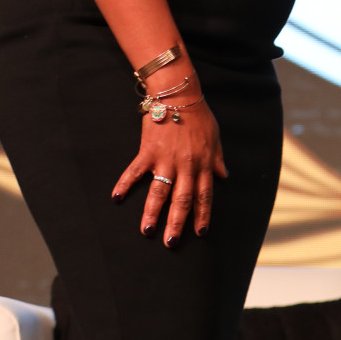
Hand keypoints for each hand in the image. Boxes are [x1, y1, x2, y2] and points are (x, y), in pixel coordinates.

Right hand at [112, 80, 228, 246]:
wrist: (180, 97)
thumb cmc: (200, 117)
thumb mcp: (216, 138)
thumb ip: (219, 160)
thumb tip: (224, 177)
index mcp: (204, 164)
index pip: (204, 195)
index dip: (202, 215)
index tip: (200, 232)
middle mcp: (186, 166)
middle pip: (182, 200)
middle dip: (177, 223)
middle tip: (171, 243)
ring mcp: (166, 160)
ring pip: (159, 192)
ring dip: (152, 213)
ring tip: (146, 231)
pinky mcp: (148, 152)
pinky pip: (134, 171)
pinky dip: (124, 184)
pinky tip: (116, 198)